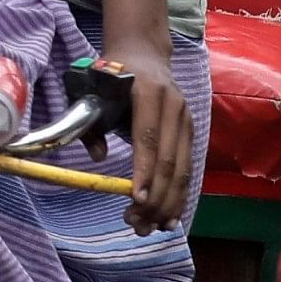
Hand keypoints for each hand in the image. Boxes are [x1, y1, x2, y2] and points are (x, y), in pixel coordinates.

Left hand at [93, 47, 196, 235]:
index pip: (148, 137)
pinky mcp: (190, 131)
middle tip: (137, 224)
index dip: (144, 171)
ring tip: (151, 228)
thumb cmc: (110, 77)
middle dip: (155, 198)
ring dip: (168, 203)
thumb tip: (99, 157)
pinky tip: (169, 217)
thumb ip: (91, 124)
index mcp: (149, 92)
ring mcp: (186, 119)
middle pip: (169, 160)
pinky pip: (187, 169)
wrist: (143, 52)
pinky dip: (179, 195)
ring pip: (182, 169)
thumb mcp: (92, 93)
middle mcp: (174, 107)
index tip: (137, 200)